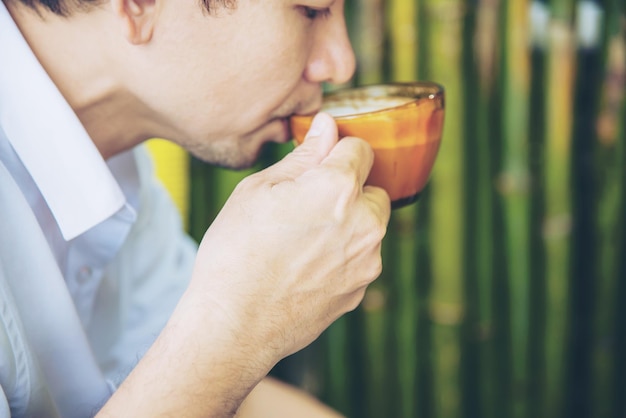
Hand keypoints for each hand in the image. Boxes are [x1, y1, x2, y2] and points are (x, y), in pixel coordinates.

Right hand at [191, 112, 390, 365]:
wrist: (234, 323)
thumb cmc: (236, 252)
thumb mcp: (259, 190)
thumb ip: (304, 156)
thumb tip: (328, 127)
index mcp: (338, 188)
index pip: (360, 148)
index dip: (338, 150)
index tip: (321, 161)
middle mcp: (364, 223)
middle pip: (373, 188)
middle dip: (349, 189)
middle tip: (307, 205)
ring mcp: (367, 260)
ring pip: (370, 225)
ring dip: (349, 223)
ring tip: (304, 240)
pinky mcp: (362, 289)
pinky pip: (362, 258)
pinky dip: (344, 255)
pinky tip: (307, 266)